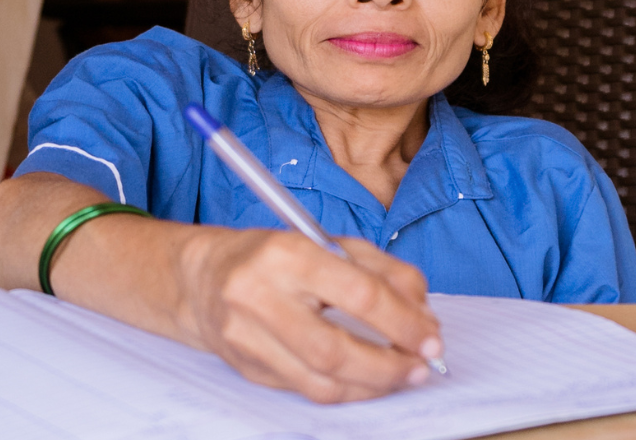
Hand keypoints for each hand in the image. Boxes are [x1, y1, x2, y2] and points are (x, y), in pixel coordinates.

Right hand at [178, 229, 441, 403]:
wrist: (204, 277)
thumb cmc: (275, 256)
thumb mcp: (331, 244)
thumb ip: (383, 272)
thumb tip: (422, 313)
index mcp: (286, 254)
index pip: (357, 294)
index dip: (403, 321)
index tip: (431, 338)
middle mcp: (259, 295)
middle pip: (334, 348)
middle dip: (388, 365)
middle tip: (420, 366)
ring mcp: (246, 337)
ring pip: (320, 380)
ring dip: (372, 384)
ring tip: (401, 375)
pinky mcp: (245, 368)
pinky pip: (305, 390)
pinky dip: (346, 390)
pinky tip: (367, 381)